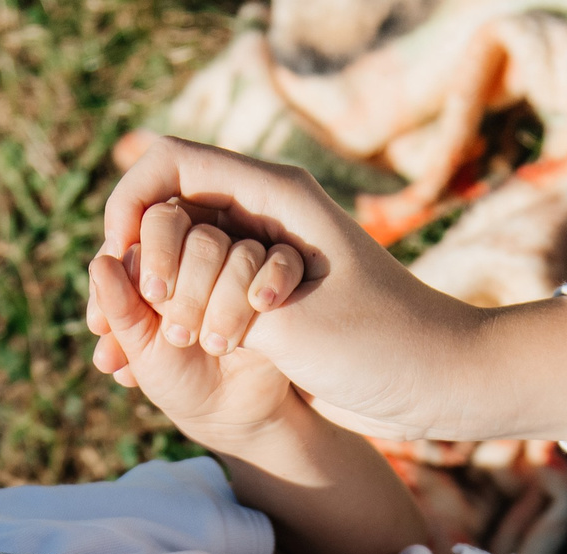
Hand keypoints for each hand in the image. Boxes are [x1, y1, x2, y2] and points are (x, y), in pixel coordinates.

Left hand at [86, 236, 297, 450]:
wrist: (226, 413)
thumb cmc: (174, 377)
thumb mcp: (139, 348)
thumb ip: (118, 307)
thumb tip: (100, 262)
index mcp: (162, 258)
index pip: (156, 225)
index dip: (154, 256)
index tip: (151, 299)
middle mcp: (202, 254)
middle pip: (201, 238)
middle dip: (189, 290)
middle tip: (179, 336)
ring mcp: (242, 266)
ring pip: (241, 253)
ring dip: (227, 302)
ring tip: (214, 347)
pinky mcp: (279, 281)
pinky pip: (282, 262)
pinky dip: (270, 285)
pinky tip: (258, 316)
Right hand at [89, 138, 566, 444]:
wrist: (446, 379)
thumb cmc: (381, 346)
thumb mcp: (286, 322)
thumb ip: (216, 295)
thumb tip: (157, 287)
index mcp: (276, 193)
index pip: (169, 162)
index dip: (128, 206)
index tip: (120, 268)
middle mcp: (269, 209)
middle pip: (170, 209)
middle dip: (144, 266)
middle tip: (148, 332)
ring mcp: (269, 247)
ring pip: (185, 254)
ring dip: (167, 301)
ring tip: (172, 352)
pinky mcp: (273, 287)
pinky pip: (209, 287)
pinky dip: (190, 316)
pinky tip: (177, 357)